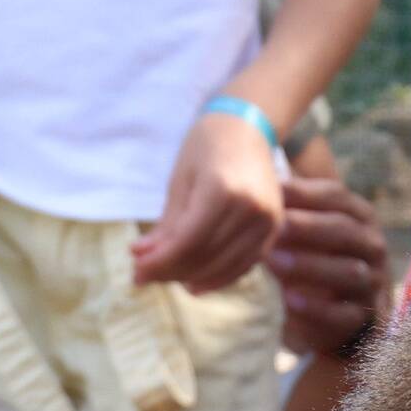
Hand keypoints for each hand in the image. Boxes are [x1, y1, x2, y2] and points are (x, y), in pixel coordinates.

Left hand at [129, 103, 283, 292]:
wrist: (248, 128)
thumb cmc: (206, 147)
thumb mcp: (180, 182)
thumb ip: (165, 226)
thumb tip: (140, 261)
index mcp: (223, 190)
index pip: (187, 243)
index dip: (159, 263)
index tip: (134, 271)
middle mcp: (252, 208)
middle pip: (206, 258)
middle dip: (169, 272)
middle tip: (141, 275)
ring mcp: (269, 220)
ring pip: (225, 267)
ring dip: (190, 278)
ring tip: (163, 277)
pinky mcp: (276, 229)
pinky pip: (245, 265)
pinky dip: (219, 278)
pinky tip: (194, 282)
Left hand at [265, 160, 388, 357]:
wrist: (339, 319)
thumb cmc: (316, 261)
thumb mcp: (307, 231)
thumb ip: (289, 207)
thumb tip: (248, 173)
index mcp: (359, 217)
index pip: (337, 196)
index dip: (305, 192)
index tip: (272, 190)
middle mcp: (371, 246)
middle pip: (344, 230)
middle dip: (308, 227)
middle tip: (273, 226)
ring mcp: (371, 282)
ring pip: (348, 271)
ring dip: (310, 265)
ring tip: (274, 262)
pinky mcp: (363, 318)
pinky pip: (344, 313)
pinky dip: (318, 308)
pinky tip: (290, 300)